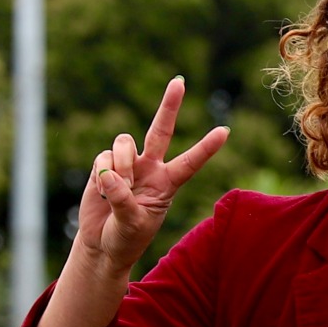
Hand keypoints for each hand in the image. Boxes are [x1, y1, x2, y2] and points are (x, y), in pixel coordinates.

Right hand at [75, 76, 229, 275]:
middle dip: (169, 105)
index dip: (206, 147)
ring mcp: (128, 164)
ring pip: (125, 143)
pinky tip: (102, 192)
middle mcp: (151, 167)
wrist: (102, 245)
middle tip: (179, 81)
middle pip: (161, 130)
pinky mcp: (105, 165)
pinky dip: (103, 173)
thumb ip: (123, 200)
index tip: (225, 131)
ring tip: (120, 188)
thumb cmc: (126, 237)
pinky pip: (104, 156)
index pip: (190, 162)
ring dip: (121, 164)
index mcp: (168, 183)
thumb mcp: (131, 224)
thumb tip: (110, 173)